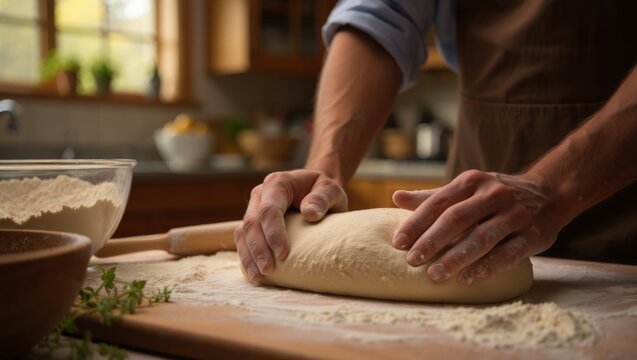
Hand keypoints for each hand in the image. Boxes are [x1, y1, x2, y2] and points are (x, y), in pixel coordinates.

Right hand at [234, 169, 347, 281]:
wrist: (317, 191)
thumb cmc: (324, 191)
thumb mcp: (332, 190)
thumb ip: (323, 198)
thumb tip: (310, 213)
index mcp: (277, 183)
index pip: (269, 209)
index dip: (273, 232)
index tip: (283, 254)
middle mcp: (260, 194)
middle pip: (251, 223)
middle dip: (258, 249)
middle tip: (268, 271)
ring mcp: (253, 209)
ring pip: (243, 233)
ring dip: (249, 257)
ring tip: (258, 278)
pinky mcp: (253, 224)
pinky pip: (243, 241)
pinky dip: (247, 258)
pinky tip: (253, 274)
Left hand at [392, 169, 558, 285]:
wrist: (549, 192)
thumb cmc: (495, 194)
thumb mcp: (466, 188)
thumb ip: (433, 197)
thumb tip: (396, 197)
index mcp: (472, 182)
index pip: (438, 202)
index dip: (416, 223)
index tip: (398, 243)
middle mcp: (493, 195)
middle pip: (457, 219)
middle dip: (432, 241)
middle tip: (412, 261)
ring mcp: (514, 215)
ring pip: (481, 237)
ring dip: (455, 258)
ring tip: (434, 275)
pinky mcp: (532, 235)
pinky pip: (507, 253)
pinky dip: (486, 267)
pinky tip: (467, 279)